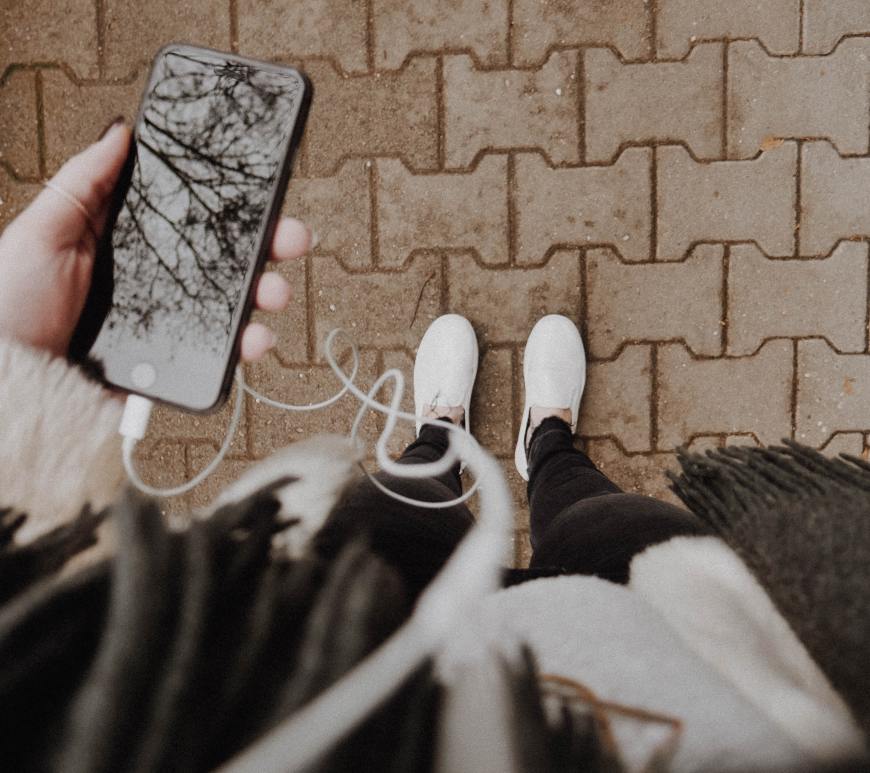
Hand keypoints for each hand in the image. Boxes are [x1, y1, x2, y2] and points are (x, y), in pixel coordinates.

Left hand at [0, 120, 310, 360]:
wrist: (11, 380)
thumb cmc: (11, 303)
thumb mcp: (41, 232)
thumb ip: (83, 183)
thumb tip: (122, 132)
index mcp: (133, 246)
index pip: (192, 219)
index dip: (231, 207)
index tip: (263, 191)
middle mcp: (160, 283)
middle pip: (226, 260)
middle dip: (268, 246)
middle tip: (291, 237)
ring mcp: (171, 324)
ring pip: (234, 306)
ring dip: (267, 294)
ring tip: (275, 293)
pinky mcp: (176, 365)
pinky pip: (222, 355)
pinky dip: (248, 347)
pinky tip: (254, 338)